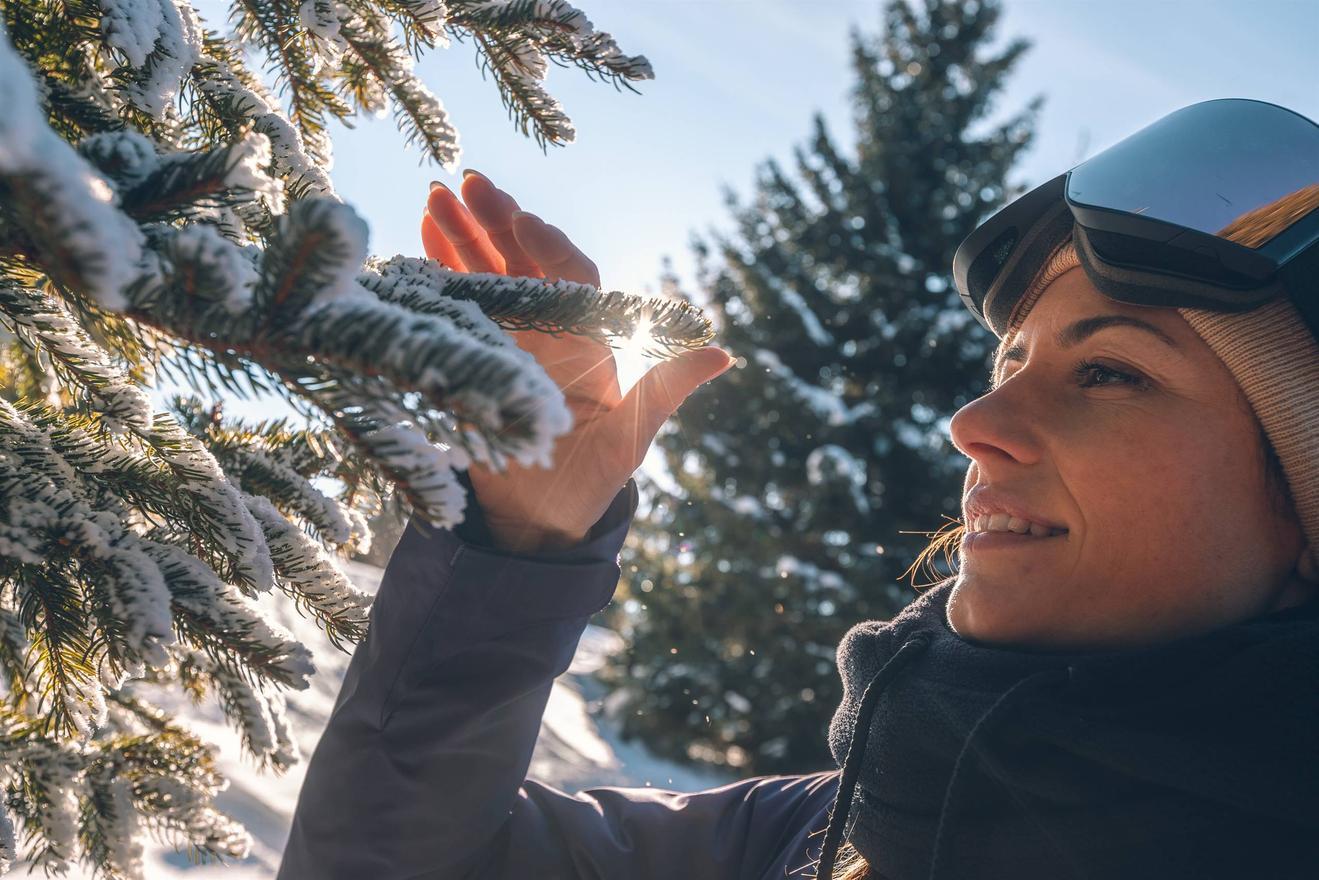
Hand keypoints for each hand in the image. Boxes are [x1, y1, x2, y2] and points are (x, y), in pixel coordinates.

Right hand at [421, 171, 733, 552]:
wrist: (542, 515)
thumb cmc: (595, 475)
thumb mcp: (634, 433)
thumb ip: (668, 388)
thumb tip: (723, 354)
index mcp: (589, 337)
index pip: (572, 276)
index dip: (549, 248)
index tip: (524, 219)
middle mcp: (551, 327)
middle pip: (524, 261)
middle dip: (498, 222)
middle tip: (470, 182)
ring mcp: (511, 335)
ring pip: (487, 272)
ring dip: (462, 234)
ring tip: (435, 195)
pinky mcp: (478, 349)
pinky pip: (458, 300)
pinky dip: (441, 267)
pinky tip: (422, 234)